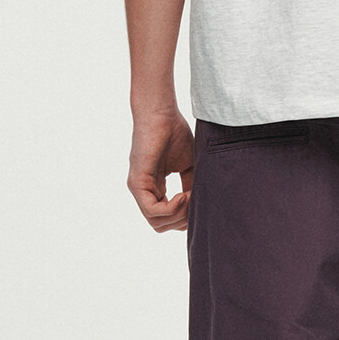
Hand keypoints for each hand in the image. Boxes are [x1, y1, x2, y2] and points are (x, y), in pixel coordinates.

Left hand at [127, 108, 195, 232]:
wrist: (162, 114)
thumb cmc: (174, 133)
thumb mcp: (189, 166)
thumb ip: (192, 186)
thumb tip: (201, 206)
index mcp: (155, 189)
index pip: (167, 219)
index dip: (186, 218)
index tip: (200, 204)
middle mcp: (144, 192)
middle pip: (161, 226)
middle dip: (183, 220)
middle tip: (196, 202)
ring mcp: (138, 189)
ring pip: (156, 222)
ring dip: (179, 214)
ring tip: (191, 196)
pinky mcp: (137, 183)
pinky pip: (152, 210)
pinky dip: (172, 208)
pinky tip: (183, 195)